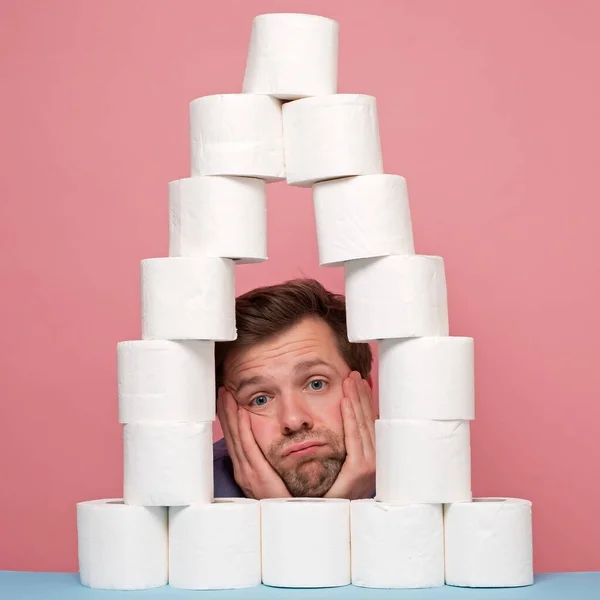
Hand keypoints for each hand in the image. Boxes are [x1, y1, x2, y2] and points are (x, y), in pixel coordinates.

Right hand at [217, 387, 290, 499]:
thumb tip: (281, 445)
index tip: (227, 400)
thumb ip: (276, 462)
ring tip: (226, 395)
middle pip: (232, 435)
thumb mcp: (279, 478)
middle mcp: (244, 470)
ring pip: (236, 437)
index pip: (237, 439)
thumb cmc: (292, 501)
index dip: (230, 419)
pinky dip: (242, 427)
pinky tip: (241, 411)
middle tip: (222, 391)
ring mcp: (248, 473)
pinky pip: (247, 446)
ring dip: (230, 415)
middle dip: (226, 412)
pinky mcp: (256, 476)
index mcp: (249, 471)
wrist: (296, 523)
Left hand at [325, 371, 375, 499]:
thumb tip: (340, 427)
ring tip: (351, 381)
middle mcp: (374, 462)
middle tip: (353, 374)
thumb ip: (340, 447)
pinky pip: (355, 438)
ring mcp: (369, 467)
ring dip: (356, 400)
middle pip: (367, 420)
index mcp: (369, 460)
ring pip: (362, 425)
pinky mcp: (360, 471)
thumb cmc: (326, 495)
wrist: (322, 520)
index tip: (357, 382)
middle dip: (360, 396)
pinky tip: (345, 402)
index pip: (367, 424)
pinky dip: (351, 418)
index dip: (362, 402)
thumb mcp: (337, 466)